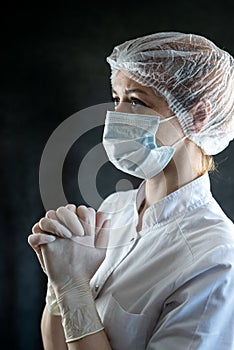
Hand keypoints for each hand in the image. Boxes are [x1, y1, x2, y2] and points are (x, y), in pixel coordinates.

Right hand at [37, 205, 108, 341]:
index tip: (87, 229)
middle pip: (63, 209)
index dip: (82, 214)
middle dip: (70, 217)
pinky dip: (41, 236)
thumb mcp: (100, 251)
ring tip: (66, 236)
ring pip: (48, 217)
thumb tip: (107, 216)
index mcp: (78, 226)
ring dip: (56, 223)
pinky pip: (34, 234)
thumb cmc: (87, 267)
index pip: (77, 209)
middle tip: (78, 233)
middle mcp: (65, 227)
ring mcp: (52, 235)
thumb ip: (104, 233)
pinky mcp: (42, 245)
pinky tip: (51, 240)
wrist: (73, 283)